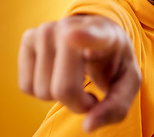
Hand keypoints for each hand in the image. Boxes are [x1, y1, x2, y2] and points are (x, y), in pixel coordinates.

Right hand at [18, 15, 140, 131]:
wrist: (99, 36)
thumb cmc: (112, 60)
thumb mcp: (127, 82)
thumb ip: (116, 106)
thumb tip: (87, 126)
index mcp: (104, 33)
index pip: (92, 35)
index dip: (84, 37)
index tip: (72, 36)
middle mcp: (71, 27)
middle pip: (64, 88)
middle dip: (78, 103)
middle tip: (90, 94)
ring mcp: (46, 30)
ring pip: (42, 91)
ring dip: (61, 95)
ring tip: (76, 78)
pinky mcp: (29, 38)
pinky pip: (26, 86)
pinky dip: (44, 89)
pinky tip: (58, 73)